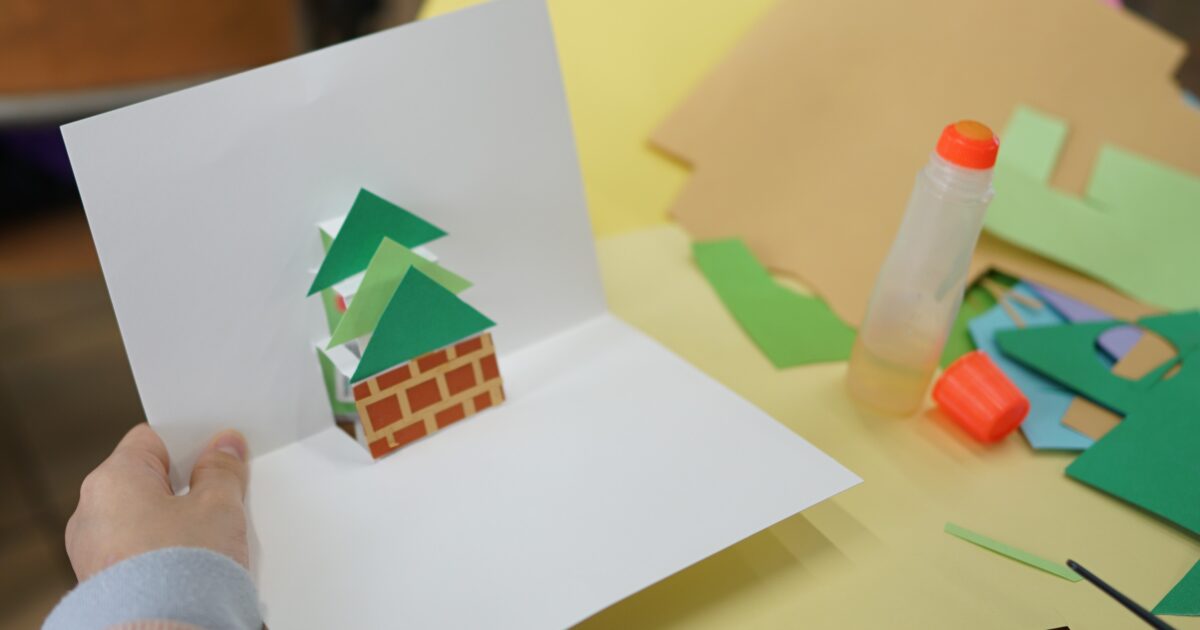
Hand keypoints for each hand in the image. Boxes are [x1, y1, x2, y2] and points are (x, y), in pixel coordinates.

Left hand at [65, 424, 249, 580]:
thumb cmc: (183, 568)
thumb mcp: (219, 506)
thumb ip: (222, 469)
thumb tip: (223, 446)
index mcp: (112, 479)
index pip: (152, 439)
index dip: (191, 441)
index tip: (220, 449)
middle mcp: (91, 512)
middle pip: (146, 480)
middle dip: (186, 484)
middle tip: (225, 492)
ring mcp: (93, 551)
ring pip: (142, 517)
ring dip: (175, 520)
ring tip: (212, 534)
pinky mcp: (104, 582)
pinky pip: (136, 551)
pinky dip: (163, 550)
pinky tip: (193, 561)